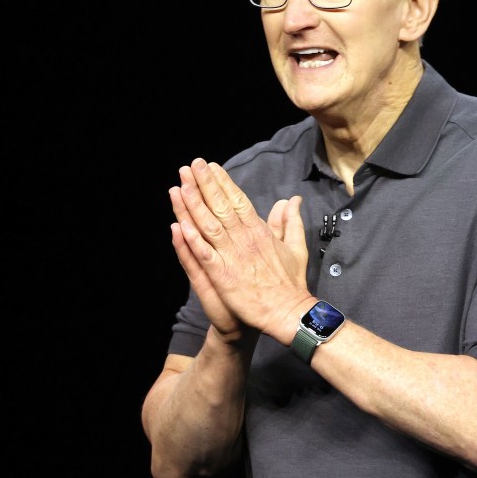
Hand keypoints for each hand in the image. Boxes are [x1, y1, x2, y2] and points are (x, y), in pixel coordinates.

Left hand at [170, 158, 311, 339]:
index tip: (211, 167)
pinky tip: (179, 224)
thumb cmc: (291, 283)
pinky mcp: (223, 275)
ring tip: (181, 185)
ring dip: (194, 204)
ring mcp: (233, 256)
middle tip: (192, 165)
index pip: (238, 200)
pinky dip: (192, 239)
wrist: (288, 312)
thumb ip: (290, 222)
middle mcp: (245, 239)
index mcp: (260, 231)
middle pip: (221, 206)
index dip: (223, 183)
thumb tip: (292, 201)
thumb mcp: (296, 247)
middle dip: (205, 184)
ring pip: (209, 225)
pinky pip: (203, 254)